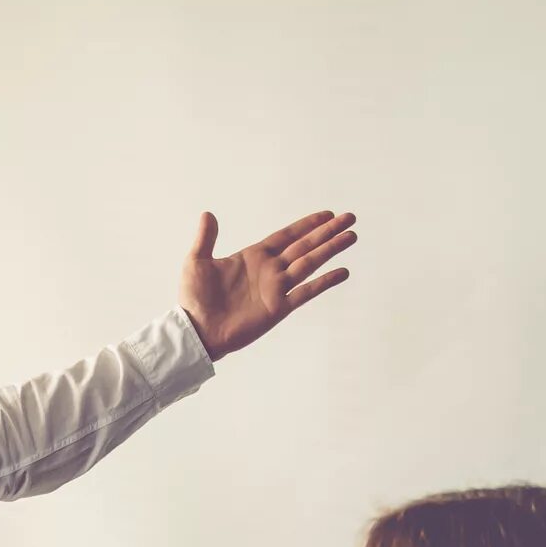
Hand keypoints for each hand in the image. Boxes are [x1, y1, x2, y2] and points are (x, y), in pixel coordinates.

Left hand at [178, 208, 356, 358]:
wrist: (196, 331)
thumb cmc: (193, 300)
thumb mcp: (196, 262)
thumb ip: (206, 238)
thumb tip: (208, 214)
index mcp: (254, 257)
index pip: (287, 236)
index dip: (306, 225)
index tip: (326, 214)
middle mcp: (270, 270)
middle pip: (304, 246)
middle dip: (327, 232)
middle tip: (349, 217)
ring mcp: (276, 289)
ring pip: (309, 264)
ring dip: (330, 250)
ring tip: (351, 236)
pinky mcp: (278, 308)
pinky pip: (306, 292)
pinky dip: (324, 282)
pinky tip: (343, 272)